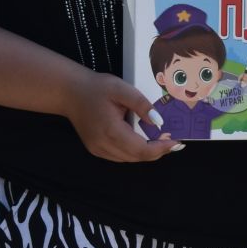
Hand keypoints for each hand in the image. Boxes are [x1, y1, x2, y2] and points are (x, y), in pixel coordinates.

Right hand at [65, 68, 179, 162]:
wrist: (69, 92)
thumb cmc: (96, 88)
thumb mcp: (122, 89)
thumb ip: (142, 105)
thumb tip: (159, 122)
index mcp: (111, 132)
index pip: (141, 150)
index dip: (161, 148)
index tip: (177, 142)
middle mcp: (103, 146)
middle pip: (137, 157)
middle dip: (157, 151)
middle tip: (173, 140)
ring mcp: (98, 150)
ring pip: (128, 159)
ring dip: (146, 152)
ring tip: (161, 140)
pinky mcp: (95, 149)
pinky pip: (119, 156)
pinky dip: (133, 151)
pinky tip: (142, 141)